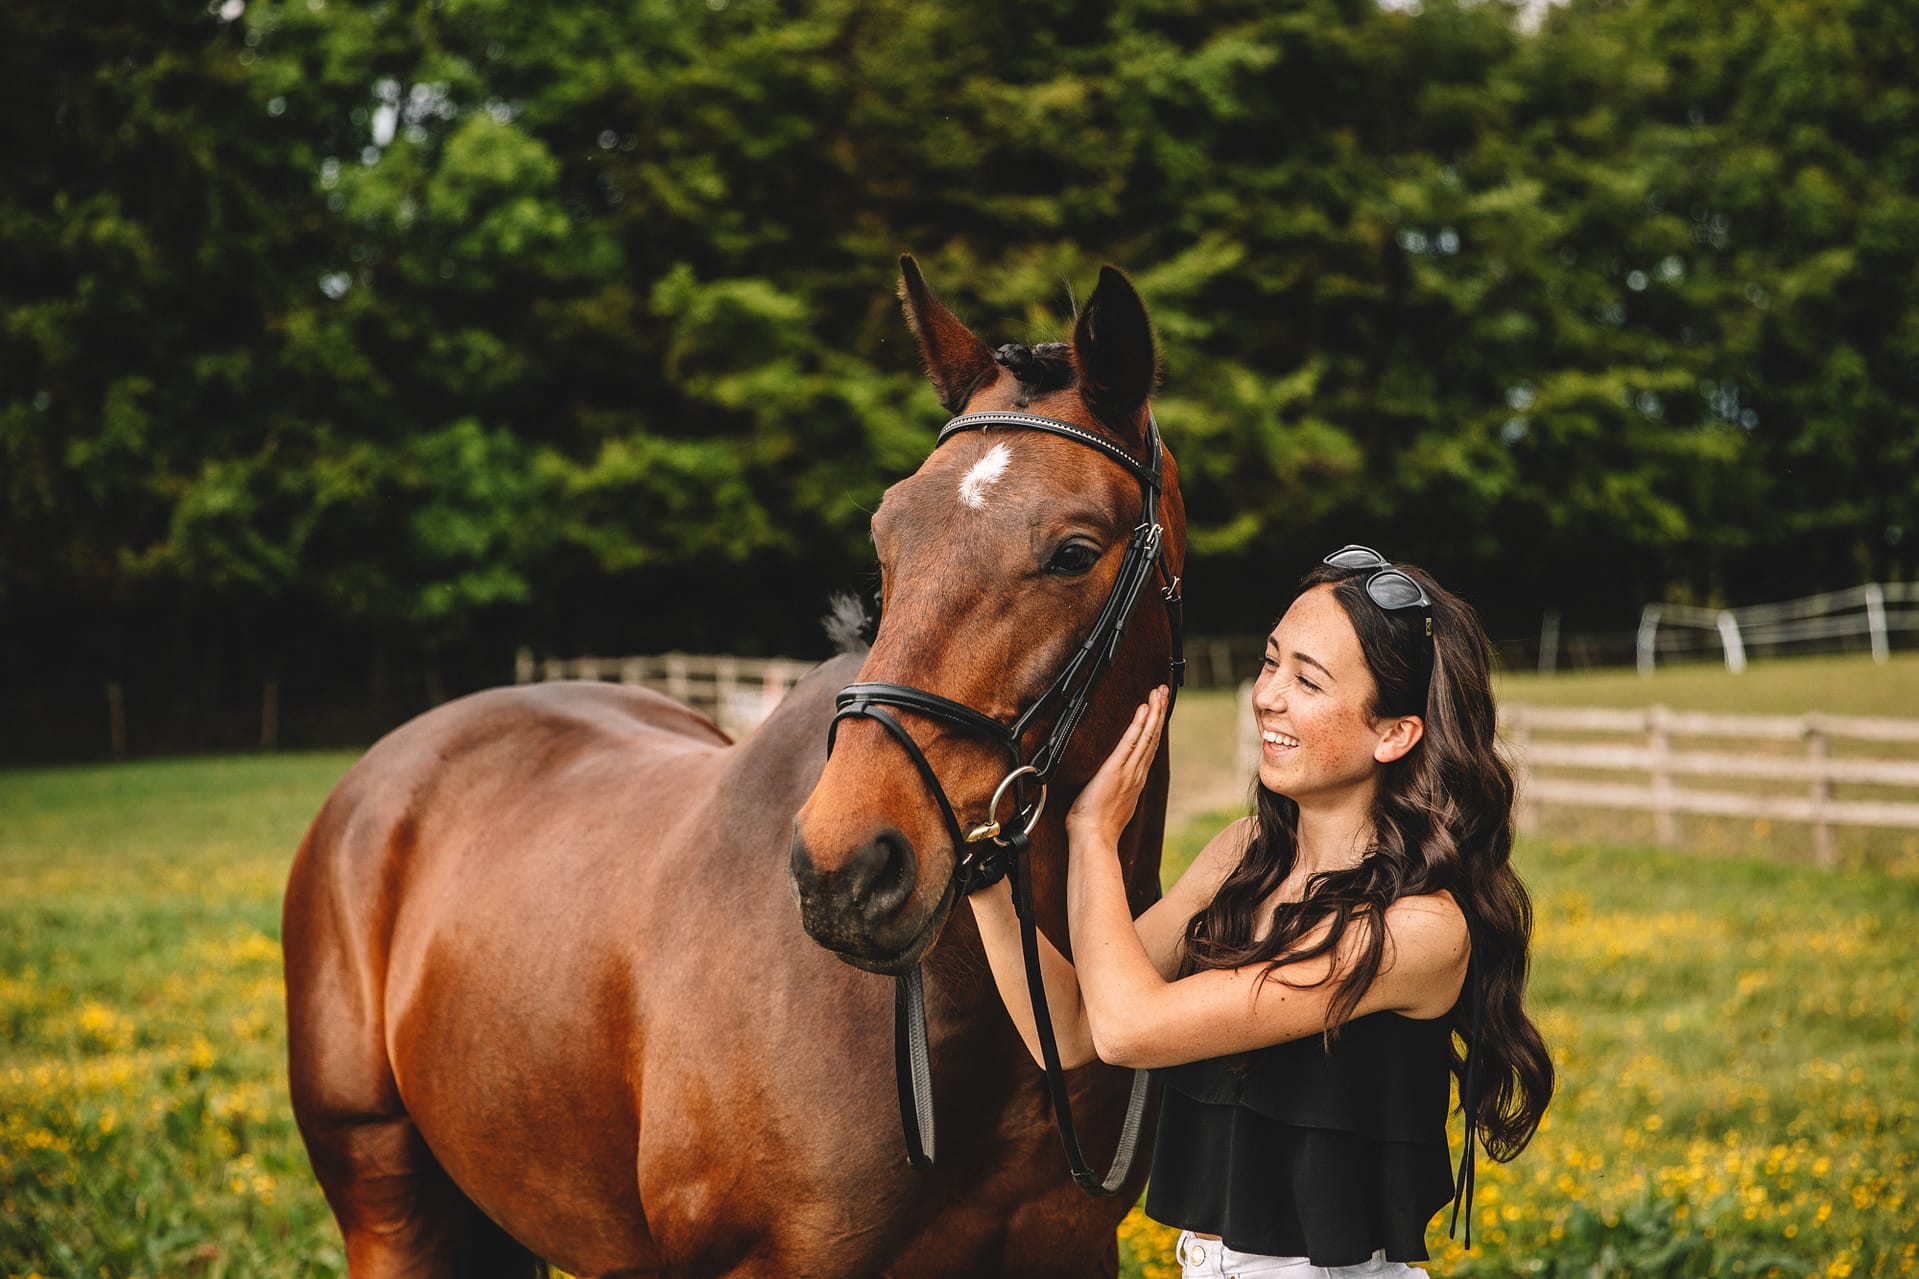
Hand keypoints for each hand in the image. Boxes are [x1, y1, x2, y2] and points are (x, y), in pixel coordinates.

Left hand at [1065, 686, 1167, 847]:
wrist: (1094, 839)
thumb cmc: (1095, 827)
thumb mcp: (1108, 804)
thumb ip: (1112, 791)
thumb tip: (1106, 786)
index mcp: (1135, 782)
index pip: (1148, 748)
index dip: (1154, 727)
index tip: (1158, 710)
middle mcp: (1137, 775)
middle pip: (1153, 738)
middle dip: (1159, 713)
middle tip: (1164, 692)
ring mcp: (1129, 772)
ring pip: (1147, 737)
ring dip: (1154, 713)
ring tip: (1158, 693)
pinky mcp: (1116, 770)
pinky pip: (1131, 743)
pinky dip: (1139, 725)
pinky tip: (1144, 710)